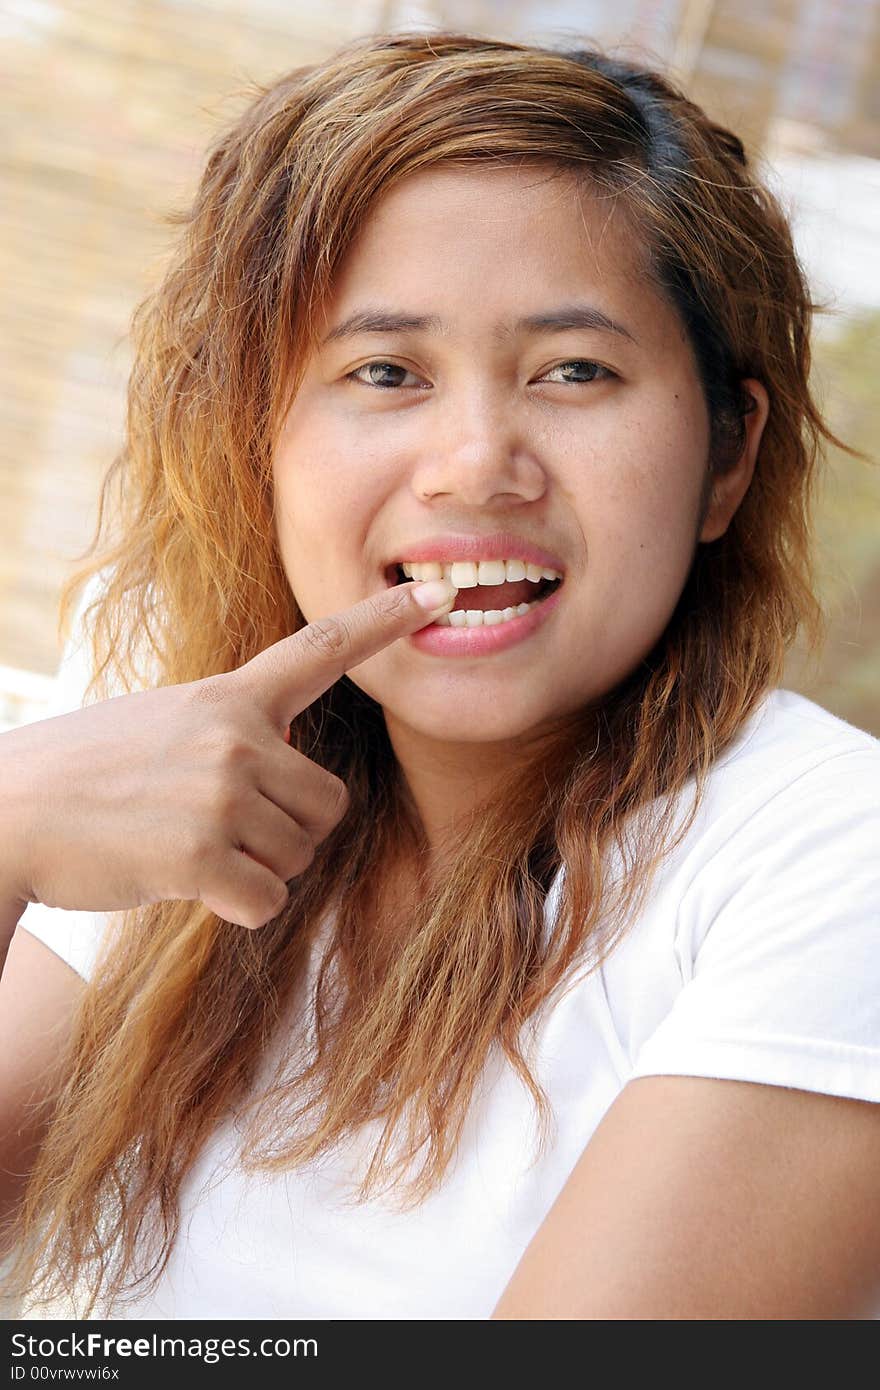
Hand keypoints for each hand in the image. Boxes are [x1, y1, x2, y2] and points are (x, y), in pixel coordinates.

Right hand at [2, 579, 456, 928]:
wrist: (10, 815)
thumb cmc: (88, 776)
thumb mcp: (165, 725)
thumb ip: (232, 731)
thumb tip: (285, 764)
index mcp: (228, 696)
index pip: (320, 649)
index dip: (384, 620)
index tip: (440, 594)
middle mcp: (236, 735)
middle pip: (328, 806)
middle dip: (288, 832)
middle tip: (219, 829)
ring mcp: (222, 791)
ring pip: (299, 857)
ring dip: (254, 869)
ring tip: (186, 845)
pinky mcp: (204, 852)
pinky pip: (267, 901)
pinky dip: (232, 906)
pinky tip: (181, 879)